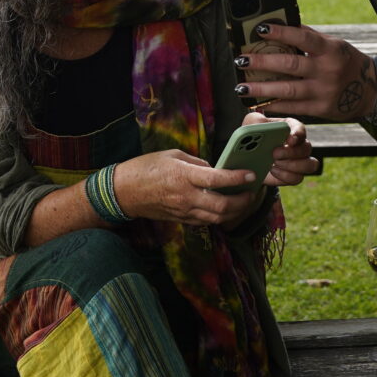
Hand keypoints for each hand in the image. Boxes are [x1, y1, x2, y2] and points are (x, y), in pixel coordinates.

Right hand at [111, 149, 260, 224]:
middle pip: (222, 206)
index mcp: (184, 175)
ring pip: (217, 218)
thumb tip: (214, 169)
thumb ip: (196, 162)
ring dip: (234, 212)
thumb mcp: (172, 155)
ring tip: (244, 202)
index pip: (217, 179)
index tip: (251, 174)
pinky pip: (205, 221)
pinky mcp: (181, 219)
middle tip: (252, 193)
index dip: (237, 178)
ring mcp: (183, 211)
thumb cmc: (146, 168)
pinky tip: (225, 209)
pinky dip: (219, 217)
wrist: (124, 191)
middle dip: (242, 202)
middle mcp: (186, 196)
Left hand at [233, 23, 376, 124]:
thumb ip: (310, 38)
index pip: (302, 37)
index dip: (281, 32)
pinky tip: (257, 103)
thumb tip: (281, 25)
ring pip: (287, 90)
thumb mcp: (334, 45)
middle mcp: (327, 70)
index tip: (259, 29)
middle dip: (262, 62)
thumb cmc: (346, 62)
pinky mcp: (320, 109)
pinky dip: (273, 105)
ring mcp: (323, 92)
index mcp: (330, 50)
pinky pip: (293, 107)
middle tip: (241, 60)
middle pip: (290, 65)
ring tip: (241, 87)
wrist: (370, 91)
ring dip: (261, 89)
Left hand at [242, 111, 320, 186]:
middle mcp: (298, 144)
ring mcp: (299, 161)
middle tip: (275, 154)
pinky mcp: (294, 175)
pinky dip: (286, 176)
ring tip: (274, 163)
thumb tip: (260, 123)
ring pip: (310, 165)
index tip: (290, 139)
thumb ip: (255, 120)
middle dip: (292, 152)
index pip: (300, 128)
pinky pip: (298, 178)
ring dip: (293, 165)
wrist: (248, 158)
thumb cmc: (253, 137)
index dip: (298, 134)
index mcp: (290, 127)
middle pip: (306, 148)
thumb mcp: (251, 124)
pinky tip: (273, 170)